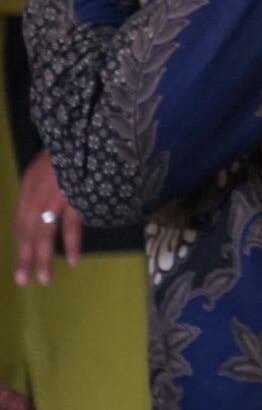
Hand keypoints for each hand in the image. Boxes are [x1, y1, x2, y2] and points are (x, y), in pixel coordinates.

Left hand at [14, 153, 83, 286]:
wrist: (92, 129)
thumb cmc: (75, 144)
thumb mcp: (52, 161)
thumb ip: (48, 181)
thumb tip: (50, 204)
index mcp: (30, 184)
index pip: (20, 220)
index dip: (20, 243)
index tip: (22, 261)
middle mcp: (36, 193)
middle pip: (27, 231)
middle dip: (25, 257)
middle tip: (24, 280)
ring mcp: (55, 196)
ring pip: (43, 233)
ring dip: (43, 258)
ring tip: (44, 279)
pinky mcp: (75, 197)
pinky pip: (71, 225)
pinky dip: (72, 244)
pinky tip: (73, 260)